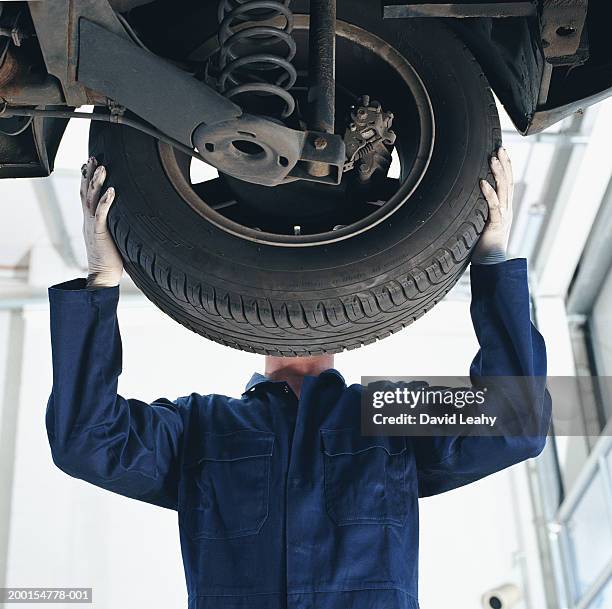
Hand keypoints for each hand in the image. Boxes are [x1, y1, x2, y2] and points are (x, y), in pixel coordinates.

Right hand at [80, 157, 122, 287]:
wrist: (103, 275)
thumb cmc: (111, 258)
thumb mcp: (113, 235)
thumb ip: (116, 223)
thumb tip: (129, 215)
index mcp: (91, 220)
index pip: (87, 195)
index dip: (87, 179)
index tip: (90, 164)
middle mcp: (89, 220)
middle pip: (85, 191)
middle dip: (88, 174)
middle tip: (92, 158)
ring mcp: (92, 226)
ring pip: (91, 199)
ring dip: (96, 182)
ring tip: (102, 168)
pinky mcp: (99, 233)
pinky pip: (101, 214)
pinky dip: (106, 202)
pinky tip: (112, 191)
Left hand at [472, 147, 513, 264]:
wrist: (492, 266)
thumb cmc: (483, 248)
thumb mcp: (481, 224)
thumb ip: (479, 213)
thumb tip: (466, 202)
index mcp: (504, 210)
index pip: (507, 184)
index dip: (506, 168)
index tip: (501, 152)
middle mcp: (506, 211)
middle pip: (508, 182)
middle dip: (505, 164)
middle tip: (500, 148)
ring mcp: (503, 217)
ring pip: (504, 190)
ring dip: (499, 173)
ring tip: (493, 158)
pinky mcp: (496, 225)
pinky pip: (493, 207)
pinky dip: (488, 193)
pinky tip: (482, 183)